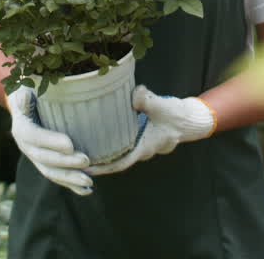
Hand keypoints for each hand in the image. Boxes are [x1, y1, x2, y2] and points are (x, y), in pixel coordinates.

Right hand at [7, 86, 93, 195]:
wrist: (26, 102)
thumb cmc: (32, 90)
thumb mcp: (28, 86)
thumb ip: (29, 89)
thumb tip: (24, 95)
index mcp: (21, 127)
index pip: (33, 137)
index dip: (50, 142)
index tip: (70, 144)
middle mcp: (26, 146)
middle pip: (43, 159)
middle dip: (65, 163)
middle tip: (86, 160)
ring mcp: (35, 157)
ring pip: (50, 172)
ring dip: (70, 179)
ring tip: (89, 182)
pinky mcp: (45, 164)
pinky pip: (57, 177)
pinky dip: (71, 185)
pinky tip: (87, 191)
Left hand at [86, 85, 215, 175]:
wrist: (188, 119)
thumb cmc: (176, 116)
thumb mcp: (162, 106)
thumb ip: (148, 100)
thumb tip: (135, 93)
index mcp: (144, 148)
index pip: (119, 163)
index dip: (101, 168)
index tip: (84, 169)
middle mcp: (140, 151)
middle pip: (114, 161)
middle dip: (97, 162)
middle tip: (74, 159)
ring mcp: (140, 146)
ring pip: (117, 154)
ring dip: (102, 154)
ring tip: (80, 148)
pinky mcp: (139, 139)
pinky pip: (122, 146)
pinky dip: (110, 144)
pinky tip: (96, 136)